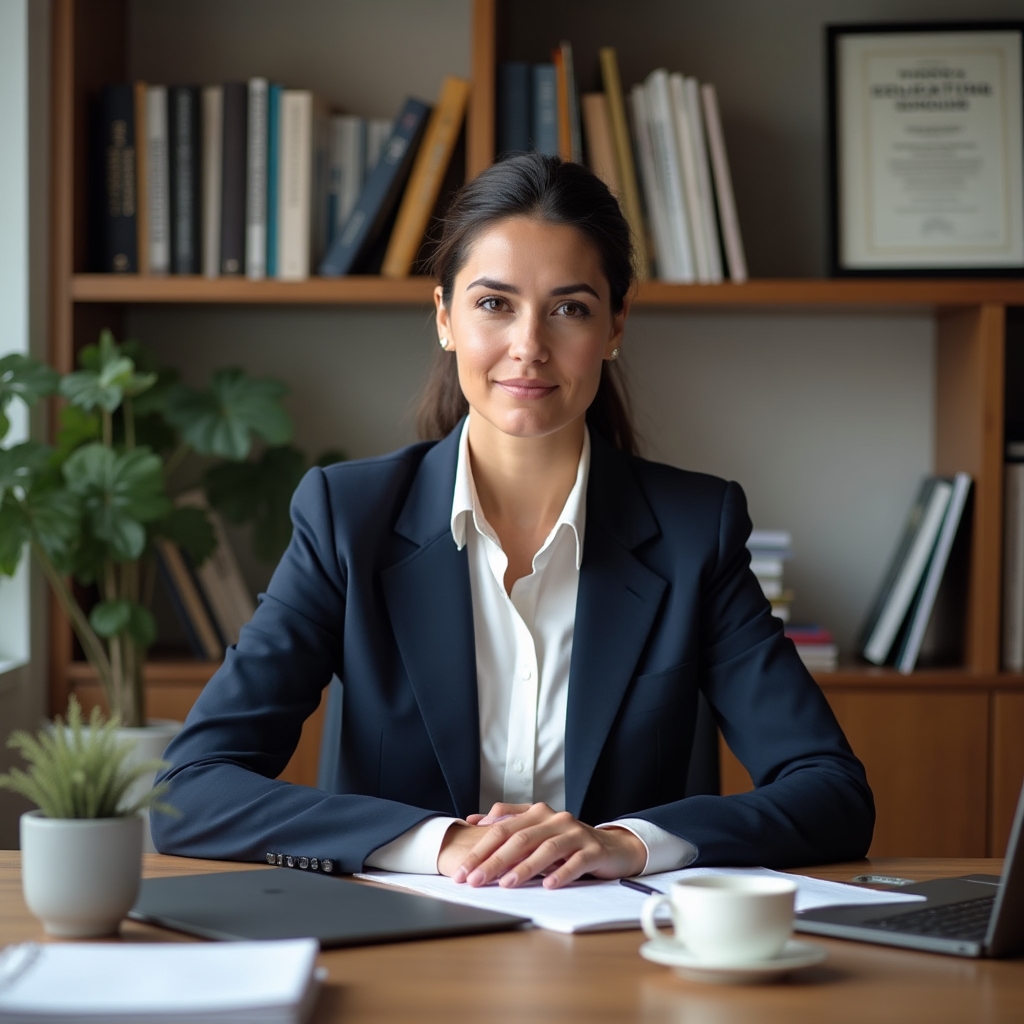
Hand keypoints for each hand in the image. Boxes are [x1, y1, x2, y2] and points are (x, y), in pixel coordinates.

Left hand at [436, 802, 646, 889]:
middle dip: (494, 861)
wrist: (611, 847)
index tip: (462, 871)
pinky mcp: (594, 850)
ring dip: (524, 867)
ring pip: (546, 849)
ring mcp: (575, 833)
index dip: (480, 849)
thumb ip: (507, 821)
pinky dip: (561, 873)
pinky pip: (576, 862)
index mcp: (537, 812)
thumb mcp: (536, 829)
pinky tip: (548, 886)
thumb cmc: (567, 842)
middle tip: (475, 880)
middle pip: (520, 838)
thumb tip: (473, 821)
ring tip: (506, 884)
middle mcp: (555, 819)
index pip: (502, 828)